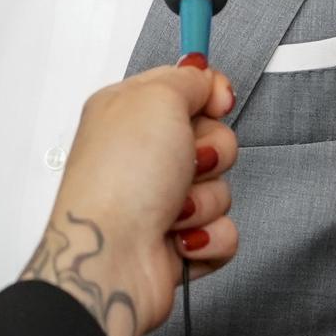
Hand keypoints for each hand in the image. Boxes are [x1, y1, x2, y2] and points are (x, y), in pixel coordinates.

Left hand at [20, 64, 238, 335]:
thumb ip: (188, 78)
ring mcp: (159, 199)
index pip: (185, 88)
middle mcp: (143, 154)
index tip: (217, 104)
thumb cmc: (120, 180)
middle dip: (211, 152)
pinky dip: (209, 236)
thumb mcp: (157, 98)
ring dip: (206, 199)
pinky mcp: (177, 239)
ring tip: (173, 209)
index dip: (209, 94)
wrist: (110, 259)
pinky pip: (224, 230)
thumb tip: (204, 76)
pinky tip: (179, 238)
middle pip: (212, 137)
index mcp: (130, 112)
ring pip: (221, 186)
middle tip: (186, 162)